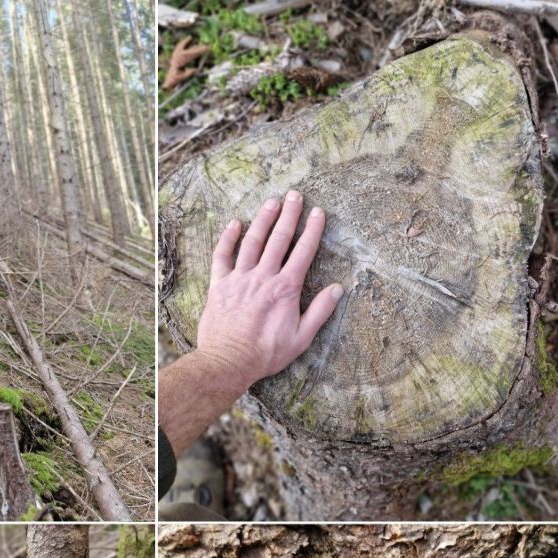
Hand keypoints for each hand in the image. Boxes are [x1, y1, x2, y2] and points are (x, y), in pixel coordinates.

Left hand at [195, 192, 343, 393]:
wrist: (227, 362)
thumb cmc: (265, 354)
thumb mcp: (301, 338)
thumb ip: (320, 312)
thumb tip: (338, 289)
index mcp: (285, 288)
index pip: (304, 251)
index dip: (313, 230)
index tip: (318, 212)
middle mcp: (263, 277)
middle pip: (279, 239)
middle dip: (289, 215)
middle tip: (296, 195)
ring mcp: (239, 279)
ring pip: (252, 242)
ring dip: (263, 220)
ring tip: (272, 202)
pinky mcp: (218, 285)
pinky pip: (222, 256)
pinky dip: (227, 238)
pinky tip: (234, 224)